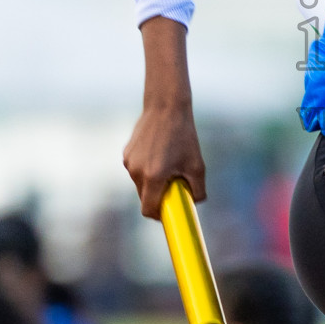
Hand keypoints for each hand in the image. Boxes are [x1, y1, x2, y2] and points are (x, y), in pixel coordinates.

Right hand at [123, 102, 205, 217]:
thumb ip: (198, 190)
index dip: (159, 216)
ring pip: (140, 183)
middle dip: (158, 197)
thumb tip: (195, 203)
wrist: (166, 107)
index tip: (168, 213)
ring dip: (153, 182)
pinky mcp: (126, 153)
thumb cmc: (184, 136)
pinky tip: (160, 153)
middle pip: (144, 197)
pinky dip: (147, 169)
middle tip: (174, 187)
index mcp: (154, 176)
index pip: (148, 209)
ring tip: (169, 165)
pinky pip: (136, 170)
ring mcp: (129, 161)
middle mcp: (137, 171)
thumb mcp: (197, 165)